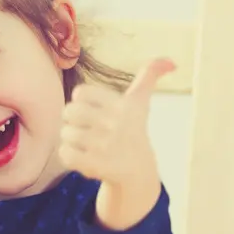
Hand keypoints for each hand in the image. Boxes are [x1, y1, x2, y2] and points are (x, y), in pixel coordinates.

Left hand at [59, 58, 174, 229]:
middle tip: (86, 129)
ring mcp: (104, 146)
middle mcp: (115, 124)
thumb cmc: (132, 130)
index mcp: (123, 106)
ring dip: (71, 139)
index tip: (94, 110)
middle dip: (72, 121)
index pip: (80, 93)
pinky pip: (64, 153)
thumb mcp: (140, 102)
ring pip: (65, 132)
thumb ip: (149, 76)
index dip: (81, 102)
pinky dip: (68, 156)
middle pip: (69, 111)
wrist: (137, 172)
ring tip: (87, 144)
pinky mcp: (94, 165)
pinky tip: (83, 157)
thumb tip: (170, 61)